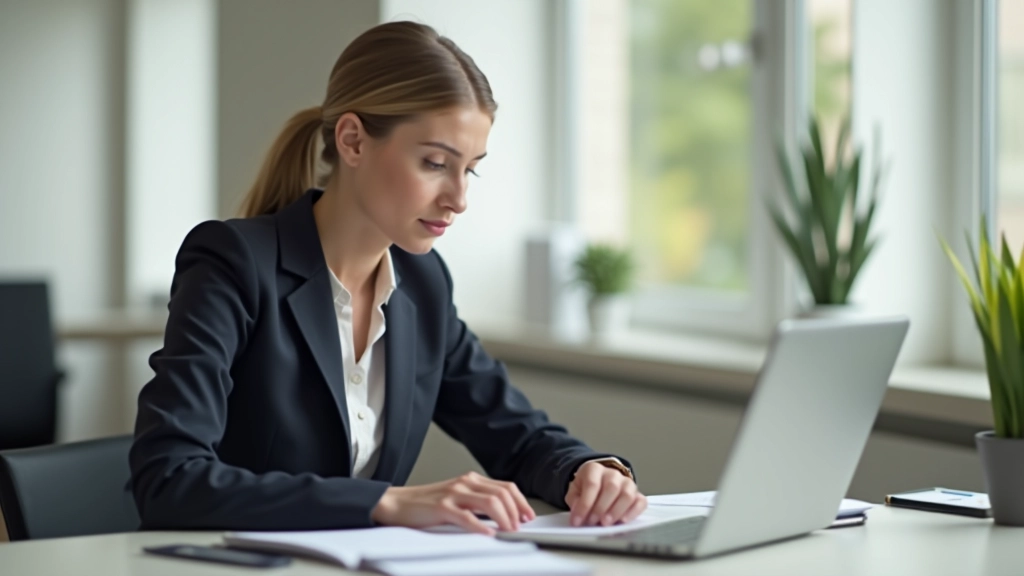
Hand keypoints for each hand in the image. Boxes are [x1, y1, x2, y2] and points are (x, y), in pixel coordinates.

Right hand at [370, 471, 535, 535]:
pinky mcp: (441, 507)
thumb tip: (503, 517)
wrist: (395, 503)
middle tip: (521, 527)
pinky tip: (488, 535)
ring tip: (509, 531)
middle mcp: (465, 482)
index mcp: (470, 480)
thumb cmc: (425, 505)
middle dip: (517, 511)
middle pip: (502, 493)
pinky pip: (467, 517)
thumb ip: (477, 502)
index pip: (506, 487)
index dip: (521, 502)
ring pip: (490, 502)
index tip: (528, 516)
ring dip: (505, 519)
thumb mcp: (456, 498)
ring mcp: (454, 493)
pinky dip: (481, 527)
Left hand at [565, 461, 646, 526]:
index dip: (584, 504)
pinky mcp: (637, 494)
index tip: (577, 520)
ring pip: (627, 495)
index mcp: (595, 469)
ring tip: (606, 523)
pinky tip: (623, 521)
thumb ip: (574, 500)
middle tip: (593, 521)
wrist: (600, 481)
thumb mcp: (575, 491)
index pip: (592, 484)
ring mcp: (627, 483)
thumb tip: (578, 512)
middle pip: (611, 488)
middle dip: (601, 508)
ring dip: (616, 511)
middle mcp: (613, 474)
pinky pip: (640, 502)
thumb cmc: (587, 487)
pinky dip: (633, 512)